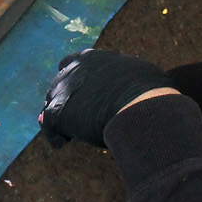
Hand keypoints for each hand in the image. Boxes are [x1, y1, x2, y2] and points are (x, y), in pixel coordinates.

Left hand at [38, 49, 180, 148]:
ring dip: (61, 115)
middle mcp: (74, 69)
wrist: (141, 105)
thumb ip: (131, 77)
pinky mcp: (59, 112)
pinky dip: (55, 135)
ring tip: (71, 132)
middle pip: (61, 82)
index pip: (76, 63)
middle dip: (67, 96)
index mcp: (93, 58)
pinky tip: (63, 143)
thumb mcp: (142, 75)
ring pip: (52, 102)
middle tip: (77, 114)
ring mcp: (63, 90)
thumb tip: (140, 83)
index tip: (86, 92)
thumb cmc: (151, 91)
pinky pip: (49, 126)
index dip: (79, 79)